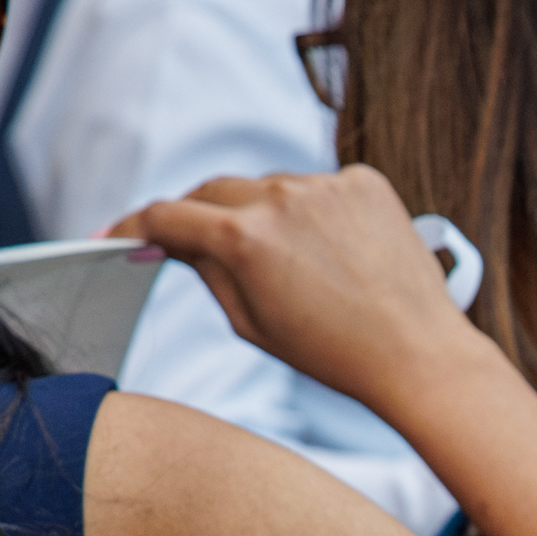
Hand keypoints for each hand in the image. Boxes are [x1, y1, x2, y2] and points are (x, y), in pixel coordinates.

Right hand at [109, 168, 496, 419]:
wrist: (418, 354)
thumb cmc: (332, 352)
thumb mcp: (249, 321)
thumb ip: (204, 268)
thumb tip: (172, 240)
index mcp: (243, 237)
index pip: (165, 215)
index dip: (134, 227)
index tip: (118, 237)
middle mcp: (281, 197)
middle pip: (212, 191)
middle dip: (196, 216)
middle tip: (190, 246)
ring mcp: (326, 184)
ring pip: (268, 188)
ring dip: (262, 215)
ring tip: (291, 268)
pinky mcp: (364, 181)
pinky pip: (318, 188)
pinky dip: (313, 212)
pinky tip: (333, 254)